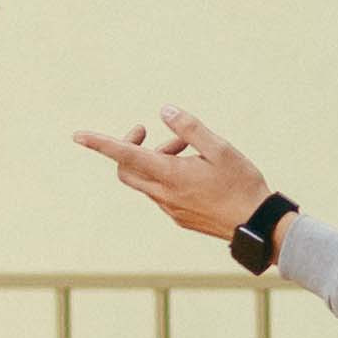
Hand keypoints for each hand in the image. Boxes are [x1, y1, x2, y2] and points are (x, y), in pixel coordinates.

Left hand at [75, 108, 269, 241]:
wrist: (258, 226)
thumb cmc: (242, 184)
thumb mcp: (220, 149)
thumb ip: (189, 128)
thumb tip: (164, 111)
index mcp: (170, 175)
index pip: (124, 156)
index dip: (99, 144)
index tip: (78, 136)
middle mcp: (163, 195)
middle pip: (126, 170)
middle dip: (131, 147)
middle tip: (149, 132)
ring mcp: (170, 209)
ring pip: (146, 180)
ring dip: (157, 159)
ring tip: (188, 149)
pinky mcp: (179, 218)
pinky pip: (161, 192)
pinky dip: (167, 175)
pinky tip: (195, 170)